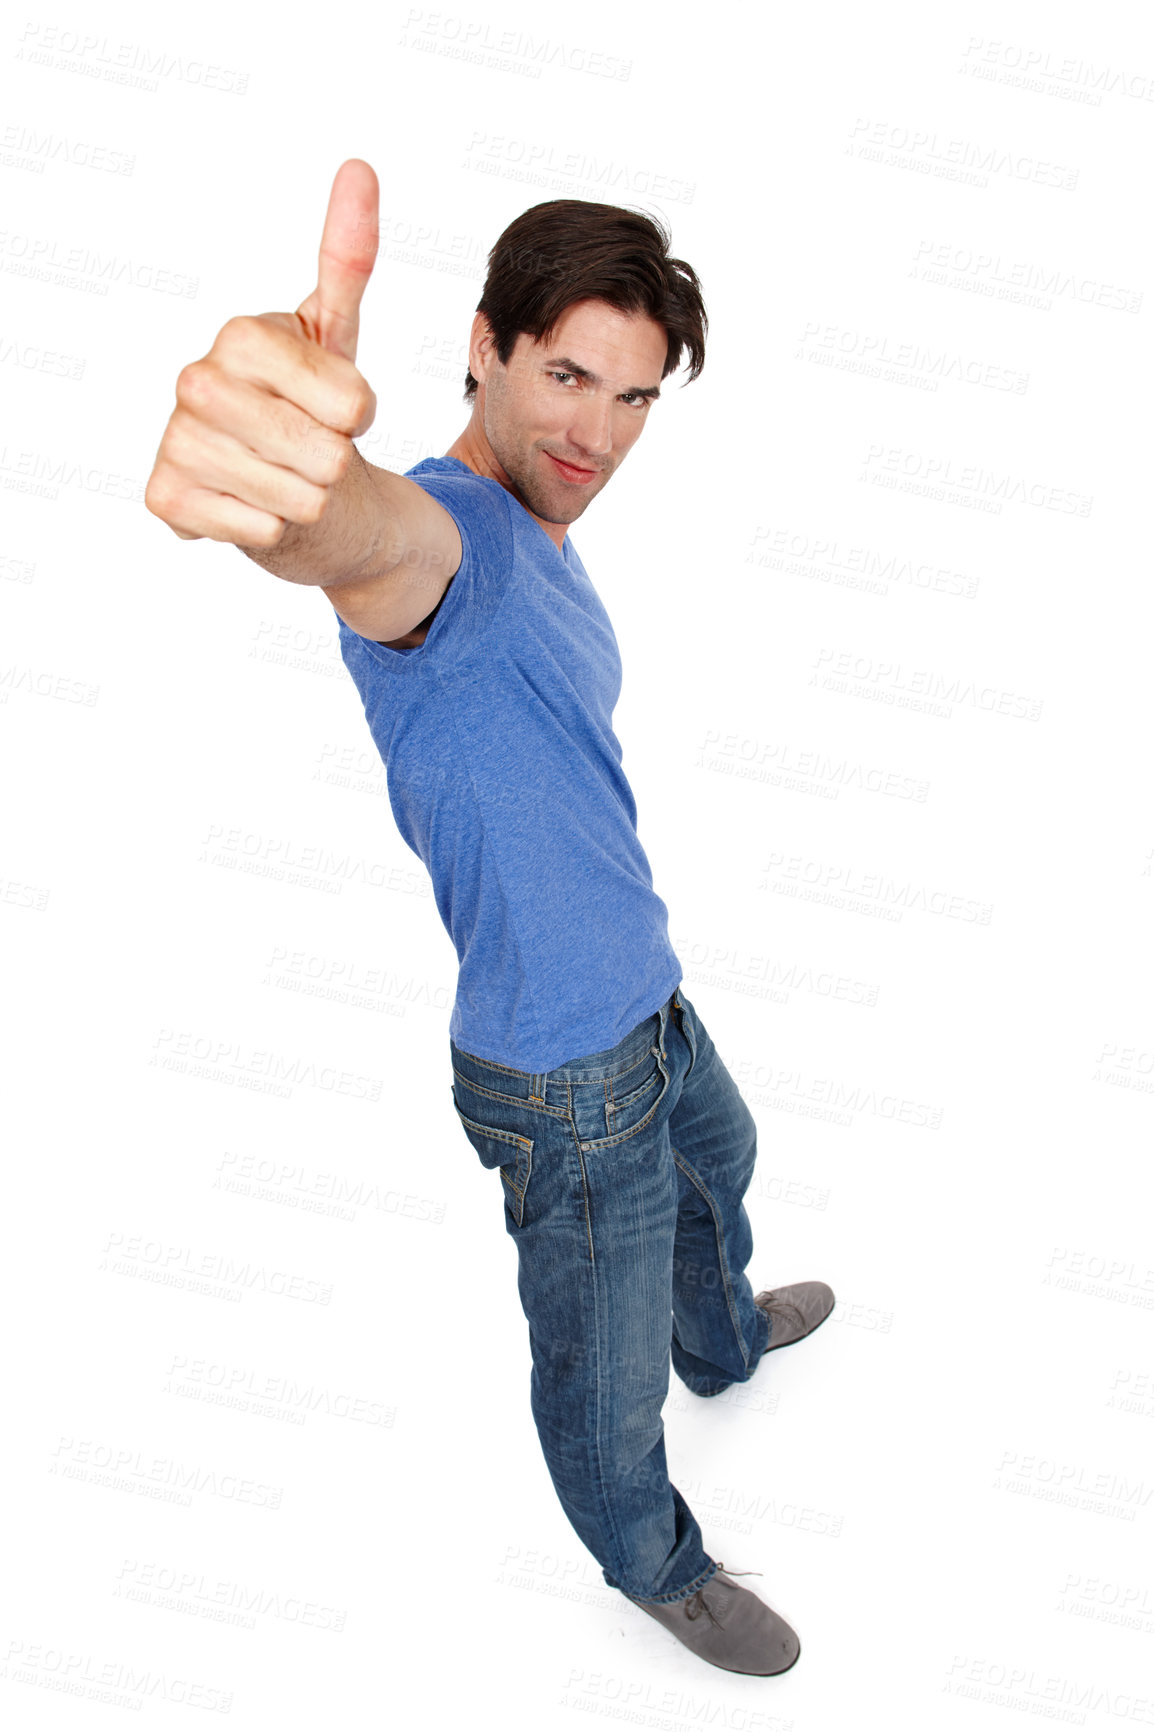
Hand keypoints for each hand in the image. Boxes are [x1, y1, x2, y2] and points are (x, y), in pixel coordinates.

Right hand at [145, 159, 379, 547]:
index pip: (351, 404)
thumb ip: (348, 257)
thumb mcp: (335, 333)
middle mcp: (196, 381)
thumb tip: (358, 167)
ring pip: (298, 500)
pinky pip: (261, 531)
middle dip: (335, 464)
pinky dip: (273, 530)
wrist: (275, 475)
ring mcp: (177, 440)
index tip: (338, 406)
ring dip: (307, 500)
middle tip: (310, 449)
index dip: (359, 416)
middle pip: (327, 456)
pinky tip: (254, 504)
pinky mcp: (168, 498)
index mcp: (241, 335)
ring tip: (284, 476)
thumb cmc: (309, 404)